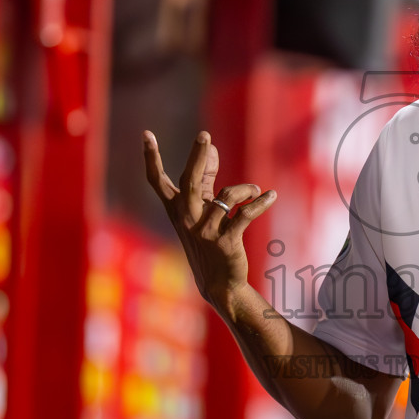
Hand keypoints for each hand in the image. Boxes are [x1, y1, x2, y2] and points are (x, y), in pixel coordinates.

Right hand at [143, 130, 276, 310]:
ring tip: (256, 191)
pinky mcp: (225, 242)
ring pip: (228, 196)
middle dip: (197, 157)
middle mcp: (187, 219)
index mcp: (176, 210)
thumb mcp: (203, 210)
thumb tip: (212, 148)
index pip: (157, 181)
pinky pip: (245, 214)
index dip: (151, 158)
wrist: (219, 283)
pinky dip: (260, 202)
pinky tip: (271, 196)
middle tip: (204, 135)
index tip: (146, 134)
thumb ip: (207, 179)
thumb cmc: (210, 241)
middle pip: (189, 181)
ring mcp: (205, 231)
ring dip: (246, 189)